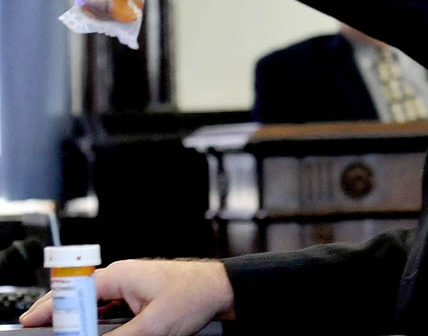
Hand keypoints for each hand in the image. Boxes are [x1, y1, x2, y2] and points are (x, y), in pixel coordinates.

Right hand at [20, 259, 234, 335]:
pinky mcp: (137, 294)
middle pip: (79, 296)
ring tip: (59, 329)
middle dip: (59, 314)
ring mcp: (129, 284)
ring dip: (77, 318)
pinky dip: (93, 319)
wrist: (219, 288)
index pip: (74, 290)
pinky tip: (88, 329)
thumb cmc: (193, 295)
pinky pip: (106, 306)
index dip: (50, 307)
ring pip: (92, 303)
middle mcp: (121, 276)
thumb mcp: (153, 326)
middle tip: (38, 329)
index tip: (30, 322)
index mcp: (120, 275)